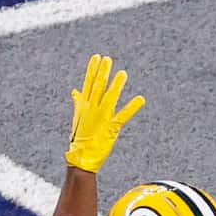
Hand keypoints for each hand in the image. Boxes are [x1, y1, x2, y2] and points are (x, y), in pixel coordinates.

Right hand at [65, 54, 143, 174]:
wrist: (80, 158)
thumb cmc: (80, 139)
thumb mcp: (78, 117)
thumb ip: (78, 102)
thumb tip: (75, 90)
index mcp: (84, 106)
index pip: (89, 84)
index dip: (92, 70)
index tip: (96, 57)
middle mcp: (92, 109)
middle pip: (97, 87)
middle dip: (103, 73)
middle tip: (108, 59)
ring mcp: (101, 118)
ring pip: (109, 98)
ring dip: (116, 86)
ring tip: (123, 74)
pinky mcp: (111, 127)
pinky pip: (123, 115)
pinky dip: (132, 107)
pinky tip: (140, 99)